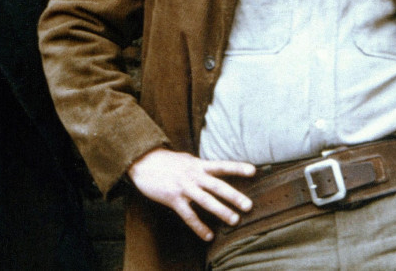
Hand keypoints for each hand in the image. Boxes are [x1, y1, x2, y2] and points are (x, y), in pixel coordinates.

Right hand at [127, 148, 254, 241]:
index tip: (253, 171)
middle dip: (234, 196)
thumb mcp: (186, 159)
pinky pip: (189, 215)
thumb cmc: (166, 161)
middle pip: (217, 186)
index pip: (221, 165)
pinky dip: (199, 226)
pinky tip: (209, 235)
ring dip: (221, 211)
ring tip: (234, 220)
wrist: (142, 162)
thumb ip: (200, 166)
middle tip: (248, 206)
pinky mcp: (173, 199)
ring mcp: (183, 187)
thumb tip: (214, 169)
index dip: (237, 168)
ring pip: (206, 201)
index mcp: (198, 165)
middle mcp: (193, 175)